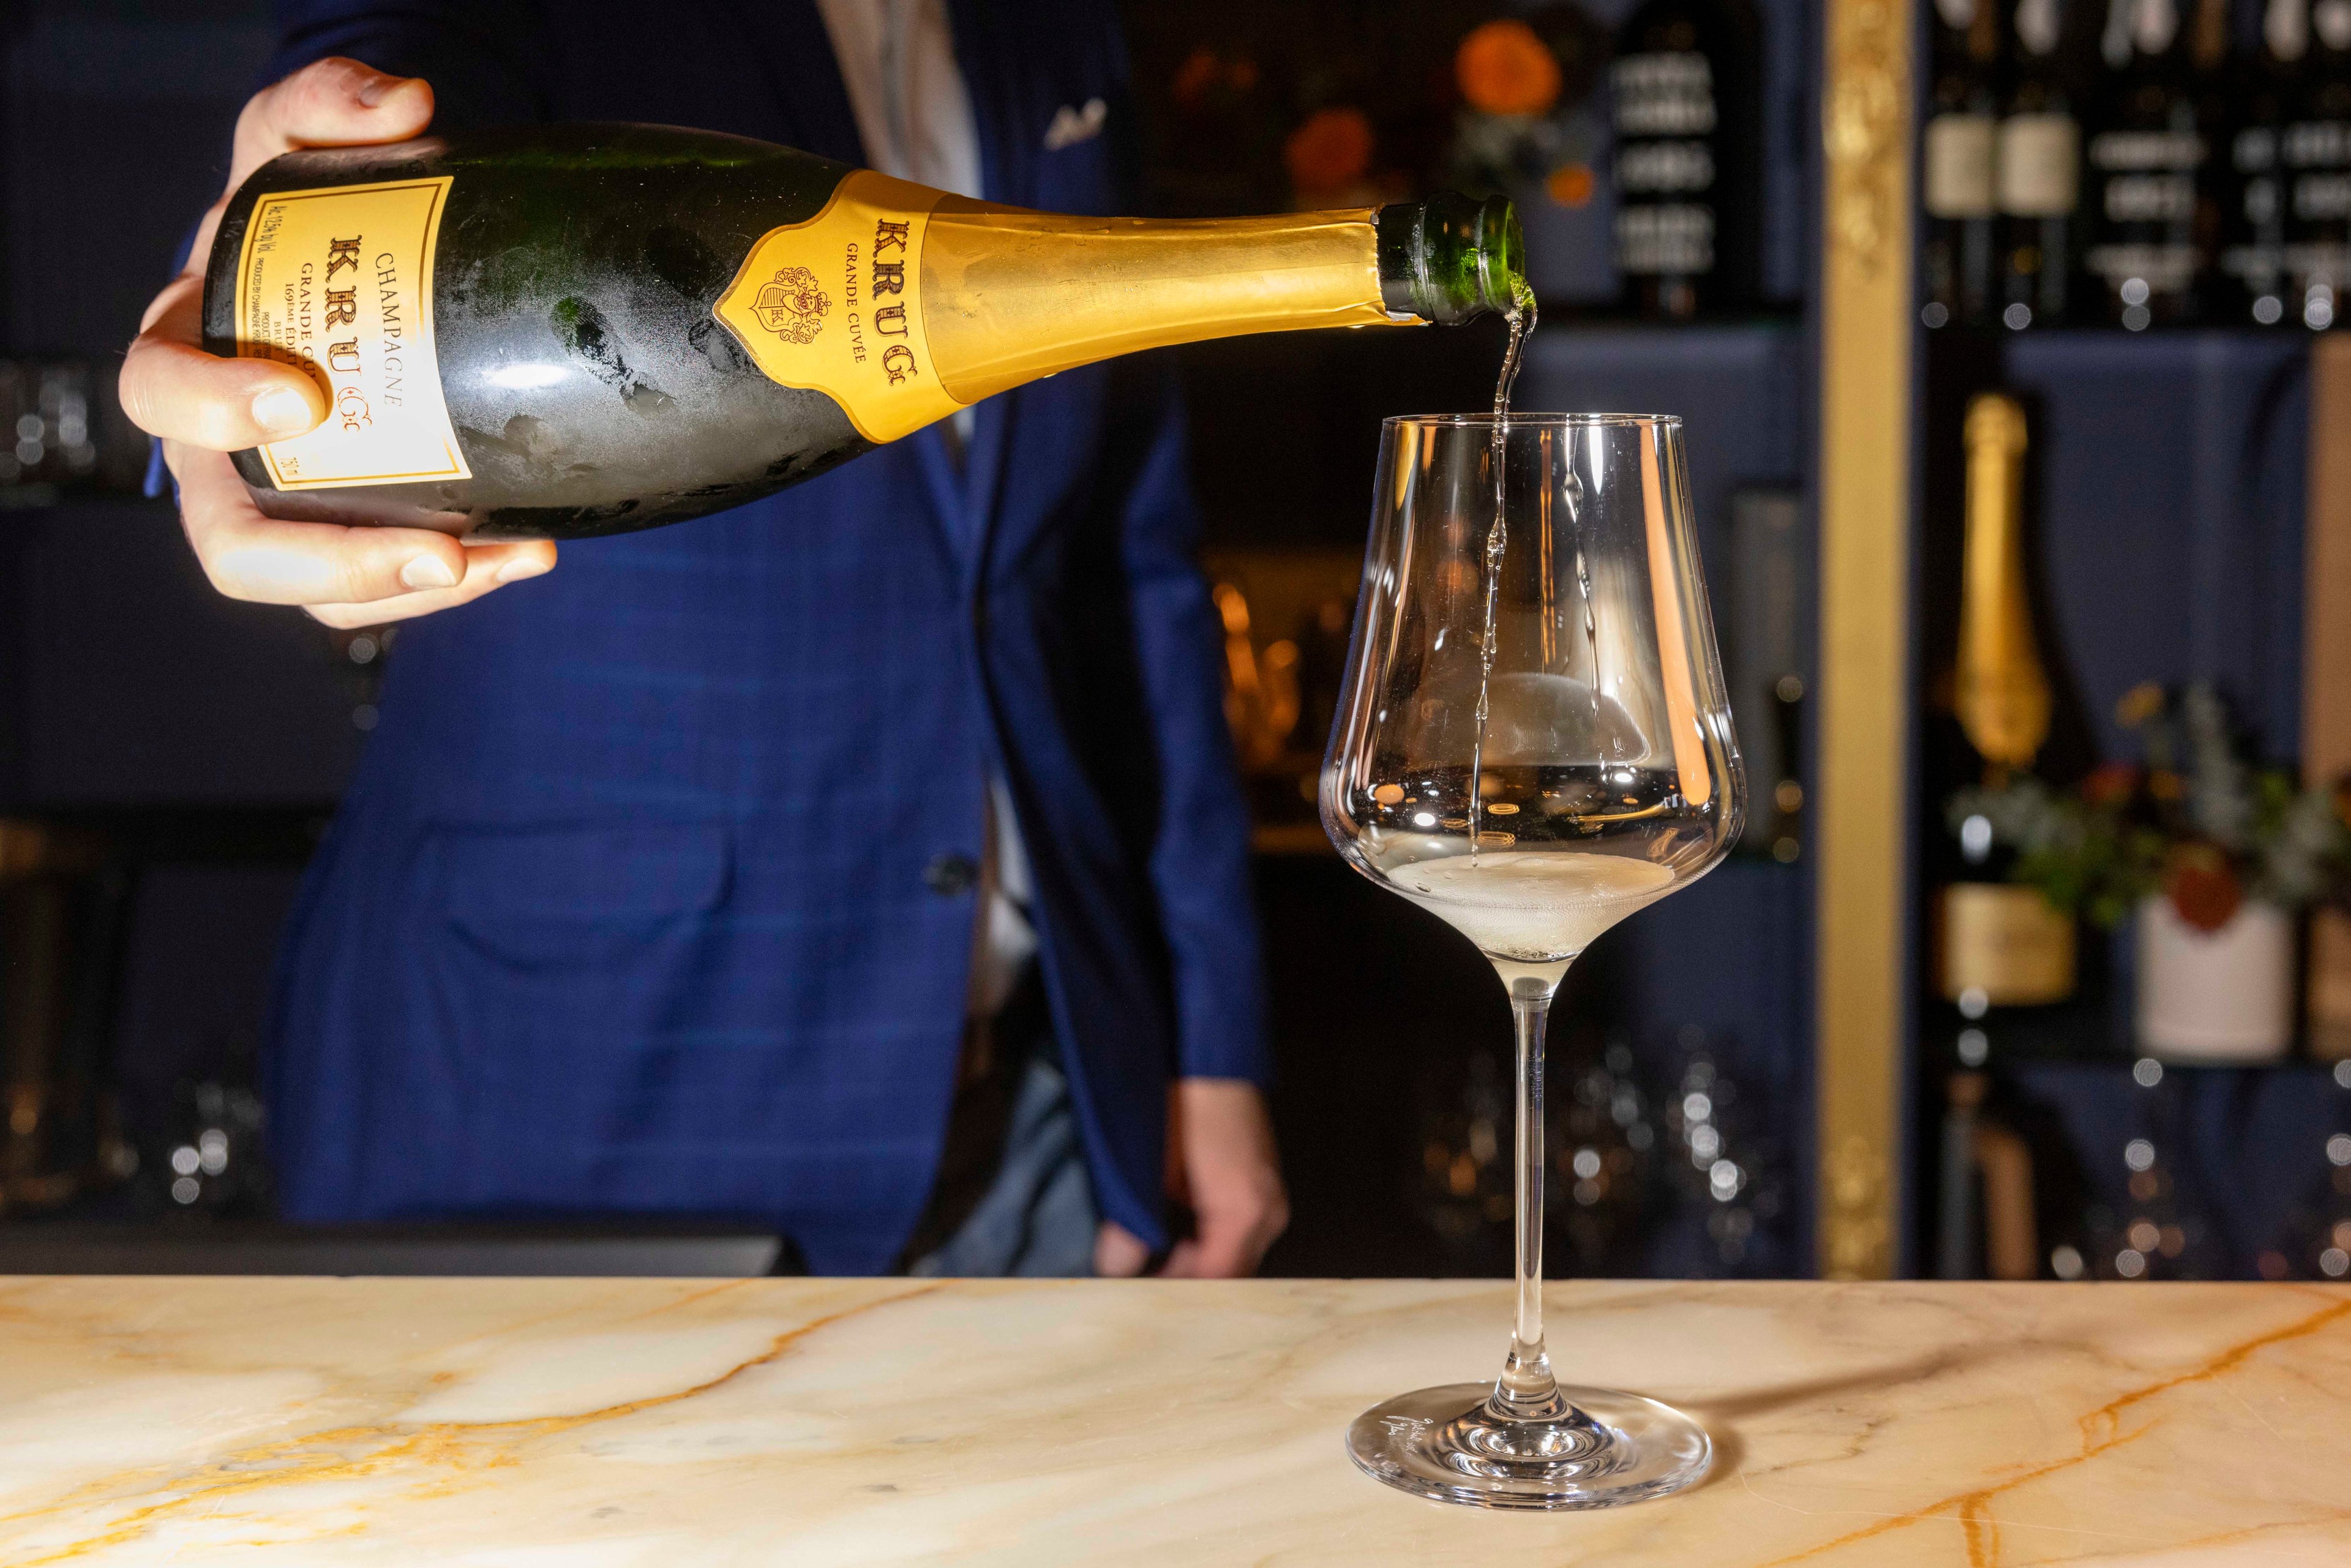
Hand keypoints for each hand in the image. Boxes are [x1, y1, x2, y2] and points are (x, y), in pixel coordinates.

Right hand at [118, 57, 555, 627]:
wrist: (352, 264)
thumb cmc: (305, 210)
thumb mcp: (299, 140)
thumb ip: (328, 103)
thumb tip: (408, 105)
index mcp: (181, 353)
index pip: (158, 397)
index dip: (216, 408)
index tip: (308, 396)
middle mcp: (221, 451)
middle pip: (234, 543)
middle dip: (330, 558)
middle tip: (435, 548)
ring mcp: (289, 503)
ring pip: (320, 590)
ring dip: (410, 590)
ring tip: (502, 559)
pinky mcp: (358, 529)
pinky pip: (388, 585)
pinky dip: (460, 578)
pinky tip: (528, 551)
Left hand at [1094, 1078, 1289, 1278]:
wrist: (1212, 1060)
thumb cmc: (1186, 1103)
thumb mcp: (1153, 1169)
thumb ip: (1136, 1224)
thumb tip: (1116, 1265)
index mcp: (1244, 1211)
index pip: (1216, 1280)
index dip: (1178, 1294)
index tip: (1147, 1300)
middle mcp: (1268, 1212)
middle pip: (1232, 1274)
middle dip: (1190, 1282)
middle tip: (1147, 1286)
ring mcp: (1271, 1199)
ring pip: (1238, 1256)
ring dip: (1202, 1264)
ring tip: (1160, 1264)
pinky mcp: (1264, 1187)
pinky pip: (1242, 1233)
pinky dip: (1213, 1243)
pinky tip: (1181, 1238)